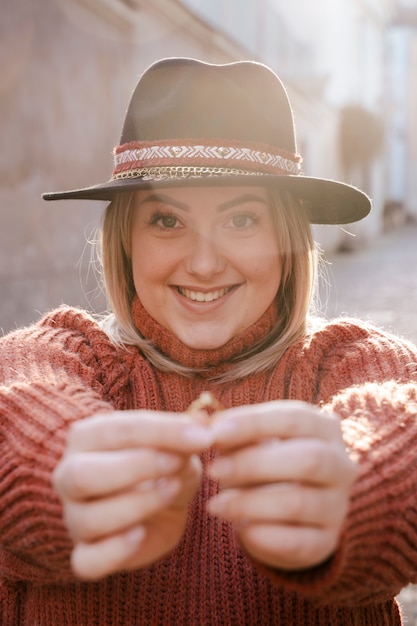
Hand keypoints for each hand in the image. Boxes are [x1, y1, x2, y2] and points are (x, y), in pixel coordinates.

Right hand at [53, 410, 211, 579]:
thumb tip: (201, 421)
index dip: (159, 432)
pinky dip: (114, 551)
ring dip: (136, 505)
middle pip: (82, 475)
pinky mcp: (86, 554)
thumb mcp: (178, 447)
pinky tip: (142, 534)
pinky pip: (86, 561)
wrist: (162, 507)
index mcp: (87, 438)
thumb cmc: (164, 466)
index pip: (114, 430)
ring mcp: (74, 518)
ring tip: (172, 491)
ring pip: (88, 519)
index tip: (199, 437)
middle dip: (135, 467)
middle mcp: (70, 476)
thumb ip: (184, 437)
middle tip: (176, 463)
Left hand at [208, 401, 356, 570]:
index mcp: (324, 428)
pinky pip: (298, 542)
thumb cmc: (263, 464)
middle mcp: (341, 465)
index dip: (254, 423)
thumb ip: (230, 433)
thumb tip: (202, 425)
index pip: (296, 418)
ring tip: (215, 505)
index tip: (216, 432)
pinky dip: (263, 536)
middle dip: (254, 464)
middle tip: (213, 471)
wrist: (284, 515)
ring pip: (300, 502)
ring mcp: (338, 506)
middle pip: (308, 459)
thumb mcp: (248, 443)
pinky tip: (240, 530)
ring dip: (250, 503)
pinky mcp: (327, 542)